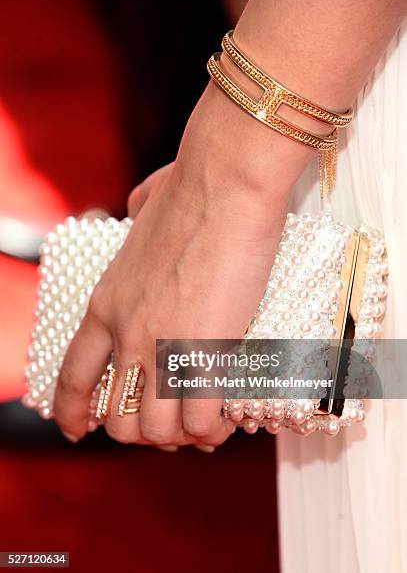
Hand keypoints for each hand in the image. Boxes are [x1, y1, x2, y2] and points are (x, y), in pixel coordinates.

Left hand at [52, 84, 295, 449]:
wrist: (223, 186)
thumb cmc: (190, 189)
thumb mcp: (144, 206)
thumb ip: (135, 212)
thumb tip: (141, 204)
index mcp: (106, 304)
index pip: (75, 375)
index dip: (73, 410)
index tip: (77, 429)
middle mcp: (126, 334)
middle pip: (118, 418)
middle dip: (142, 432)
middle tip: (171, 423)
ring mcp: (161, 349)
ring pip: (156, 431)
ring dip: (179, 437)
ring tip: (201, 426)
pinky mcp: (203, 356)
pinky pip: (199, 421)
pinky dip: (211, 431)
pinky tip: (222, 423)